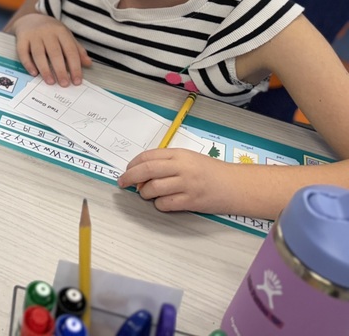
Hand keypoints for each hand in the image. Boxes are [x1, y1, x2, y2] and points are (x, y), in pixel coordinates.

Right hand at [12, 13, 90, 85]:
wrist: (30, 18)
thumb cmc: (51, 31)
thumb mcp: (65, 36)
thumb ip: (77, 50)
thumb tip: (88, 64)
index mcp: (61, 31)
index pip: (70, 50)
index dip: (75, 67)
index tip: (77, 81)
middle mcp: (47, 32)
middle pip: (55, 53)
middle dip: (60, 70)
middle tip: (64, 84)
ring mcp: (33, 34)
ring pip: (39, 54)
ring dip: (45, 69)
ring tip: (50, 82)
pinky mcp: (21, 38)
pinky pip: (23, 52)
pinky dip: (28, 64)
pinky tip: (34, 73)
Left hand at [118, 148, 236, 214]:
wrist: (235, 185)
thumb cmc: (210, 171)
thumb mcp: (188, 159)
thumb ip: (167, 162)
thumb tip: (142, 174)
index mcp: (179, 154)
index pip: (148, 156)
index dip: (133, 164)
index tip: (126, 170)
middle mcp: (182, 167)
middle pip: (147, 170)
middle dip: (130, 177)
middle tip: (122, 183)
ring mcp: (186, 184)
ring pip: (153, 188)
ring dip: (144, 193)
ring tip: (146, 194)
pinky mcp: (191, 201)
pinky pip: (165, 204)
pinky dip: (159, 204)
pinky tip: (162, 202)